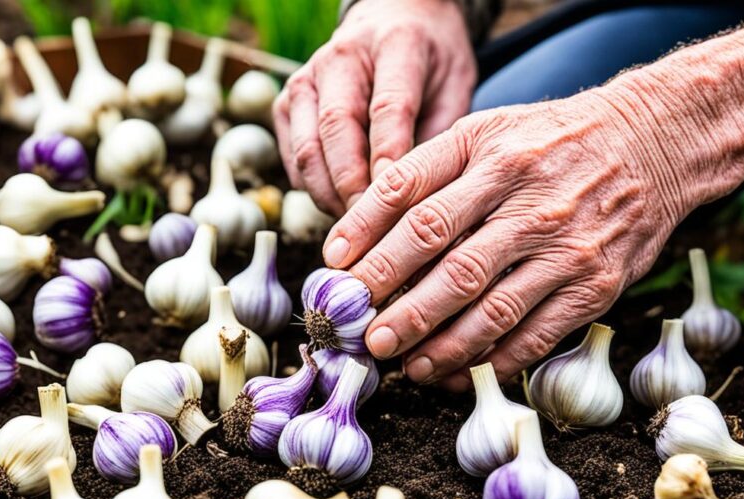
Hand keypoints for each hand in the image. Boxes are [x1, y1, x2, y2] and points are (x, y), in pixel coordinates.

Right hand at [273, 0, 475, 215]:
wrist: (392, 20)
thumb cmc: (431, 60)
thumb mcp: (456, 84)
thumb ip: (442, 135)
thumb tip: (423, 199)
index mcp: (394, 44)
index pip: (387, 108)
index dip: (388, 159)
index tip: (396, 203)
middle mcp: (340, 59)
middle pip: (337, 131)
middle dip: (353, 188)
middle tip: (375, 232)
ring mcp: (305, 81)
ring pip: (308, 151)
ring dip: (330, 197)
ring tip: (359, 230)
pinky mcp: (287, 104)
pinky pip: (295, 161)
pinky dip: (315, 192)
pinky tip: (343, 211)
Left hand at [321, 89, 701, 390]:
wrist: (654, 143)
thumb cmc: (552, 139)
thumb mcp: (486, 130)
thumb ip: (424, 171)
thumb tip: (360, 225)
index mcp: (494, 158)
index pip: (417, 205)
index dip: (369, 241)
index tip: (335, 271)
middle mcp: (531, 202)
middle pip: (452, 266)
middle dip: (401, 309)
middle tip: (366, 337)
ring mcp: (567, 248)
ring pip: (493, 309)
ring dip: (443, 346)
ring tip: (406, 366)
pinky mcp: (596, 285)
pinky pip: (537, 335)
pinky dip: (495, 360)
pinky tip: (461, 373)